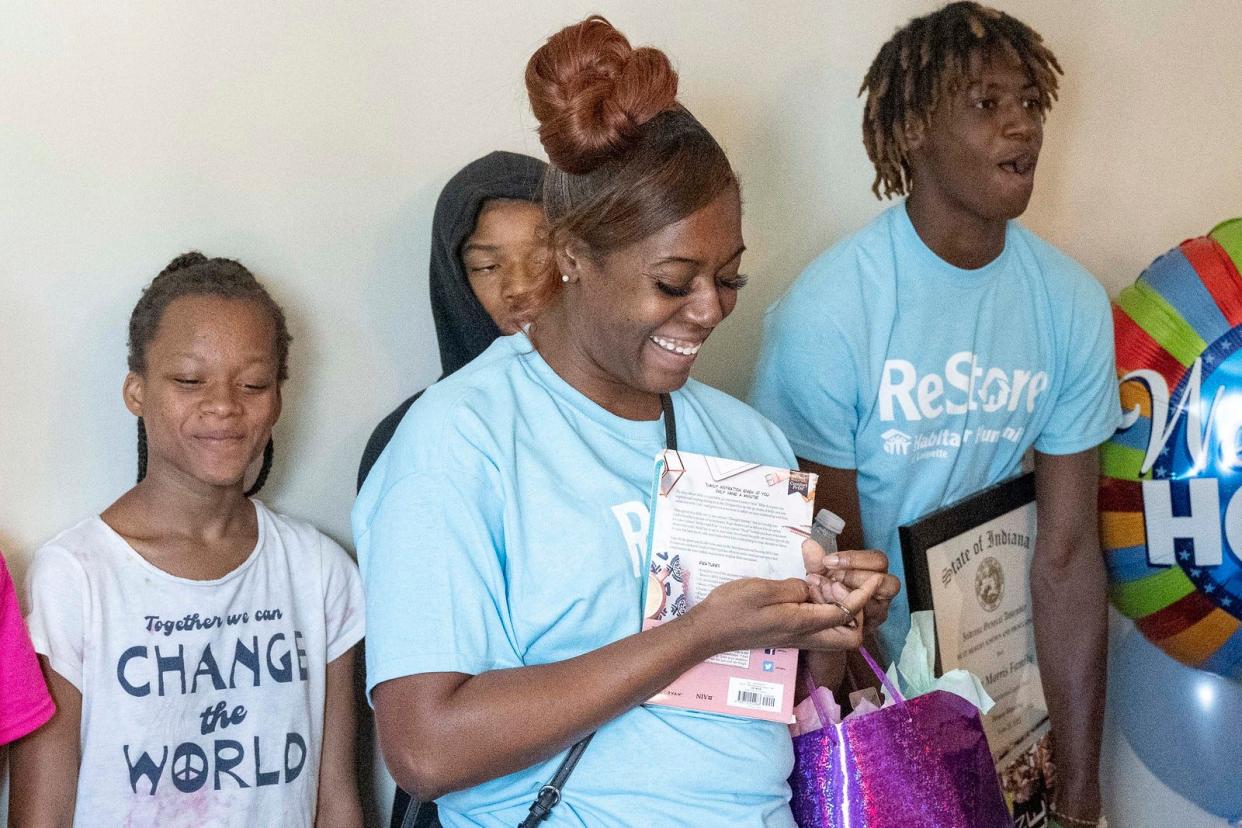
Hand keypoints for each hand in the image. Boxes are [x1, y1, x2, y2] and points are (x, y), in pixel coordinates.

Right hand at [689, 573, 883, 655]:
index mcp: (801, 623)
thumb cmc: (732, 608)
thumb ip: (795, 588)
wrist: (709, 631)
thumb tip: (813, 587)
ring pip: (836, 631)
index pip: (845, 613)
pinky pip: (819, 626)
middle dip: (857, 611)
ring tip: (826, 583)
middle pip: (850, 635)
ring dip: (841, 608)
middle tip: (843, 584)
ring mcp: (797, 637)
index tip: (870, 577)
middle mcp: (805, 635)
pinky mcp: (789, 634)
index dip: (862, 595)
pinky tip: (809, 588)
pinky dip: (824, 608)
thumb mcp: (763, 590)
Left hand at [802, 540, 900, 626]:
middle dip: (855, 579)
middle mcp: (883, 592)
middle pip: (888, 583)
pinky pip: (861, 622)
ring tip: (825, 593)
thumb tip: (808, 545)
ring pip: (875, 605)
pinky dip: (841, 613)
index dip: (854, 559)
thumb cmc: (826, 588)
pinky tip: (824, 608)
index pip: (879, 560)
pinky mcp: (868, 627)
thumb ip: (816, 561)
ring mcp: (878, 612)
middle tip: (829, 580)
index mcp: (876, 571)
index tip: (827, 561)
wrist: (820, 615)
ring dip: (847, 598)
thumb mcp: (819, 573)